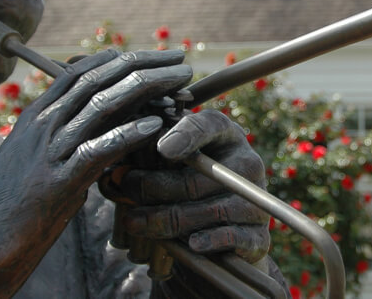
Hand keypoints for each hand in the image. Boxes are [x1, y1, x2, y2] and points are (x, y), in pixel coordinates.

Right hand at [0, 49, 192, 296]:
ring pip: (101, 106)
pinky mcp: (56, 183)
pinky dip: (128, 133)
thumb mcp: (34, 163)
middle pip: (97, 80)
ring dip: (146, 88)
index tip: (152, 55)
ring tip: (179, 82)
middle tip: (178, 60)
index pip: (80, 72)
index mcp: (35, 118)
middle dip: (142, 64)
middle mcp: (41, 127)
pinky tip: (156, 124)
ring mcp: (48, 153)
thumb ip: (64, 142)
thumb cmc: (9, 209)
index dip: (120, 59)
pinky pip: (97, 149)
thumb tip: (104, 130)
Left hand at [109, 109, 269, 263]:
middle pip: (195, 178)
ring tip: (133, 221)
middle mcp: (246, 164)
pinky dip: (209, 241)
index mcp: (226, 136)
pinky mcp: (258, 235)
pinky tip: (189, 245)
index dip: (186, 135)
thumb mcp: (175, 163)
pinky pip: (233, 238)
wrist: (221, 233)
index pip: (209, 126)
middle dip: (152, 186)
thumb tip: (113, 168)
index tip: (160, 148)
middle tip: (123, 189)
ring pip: (207, 211)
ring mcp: (255, 201)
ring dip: (164, 220)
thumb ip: (150, 157)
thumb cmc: (189, 187)